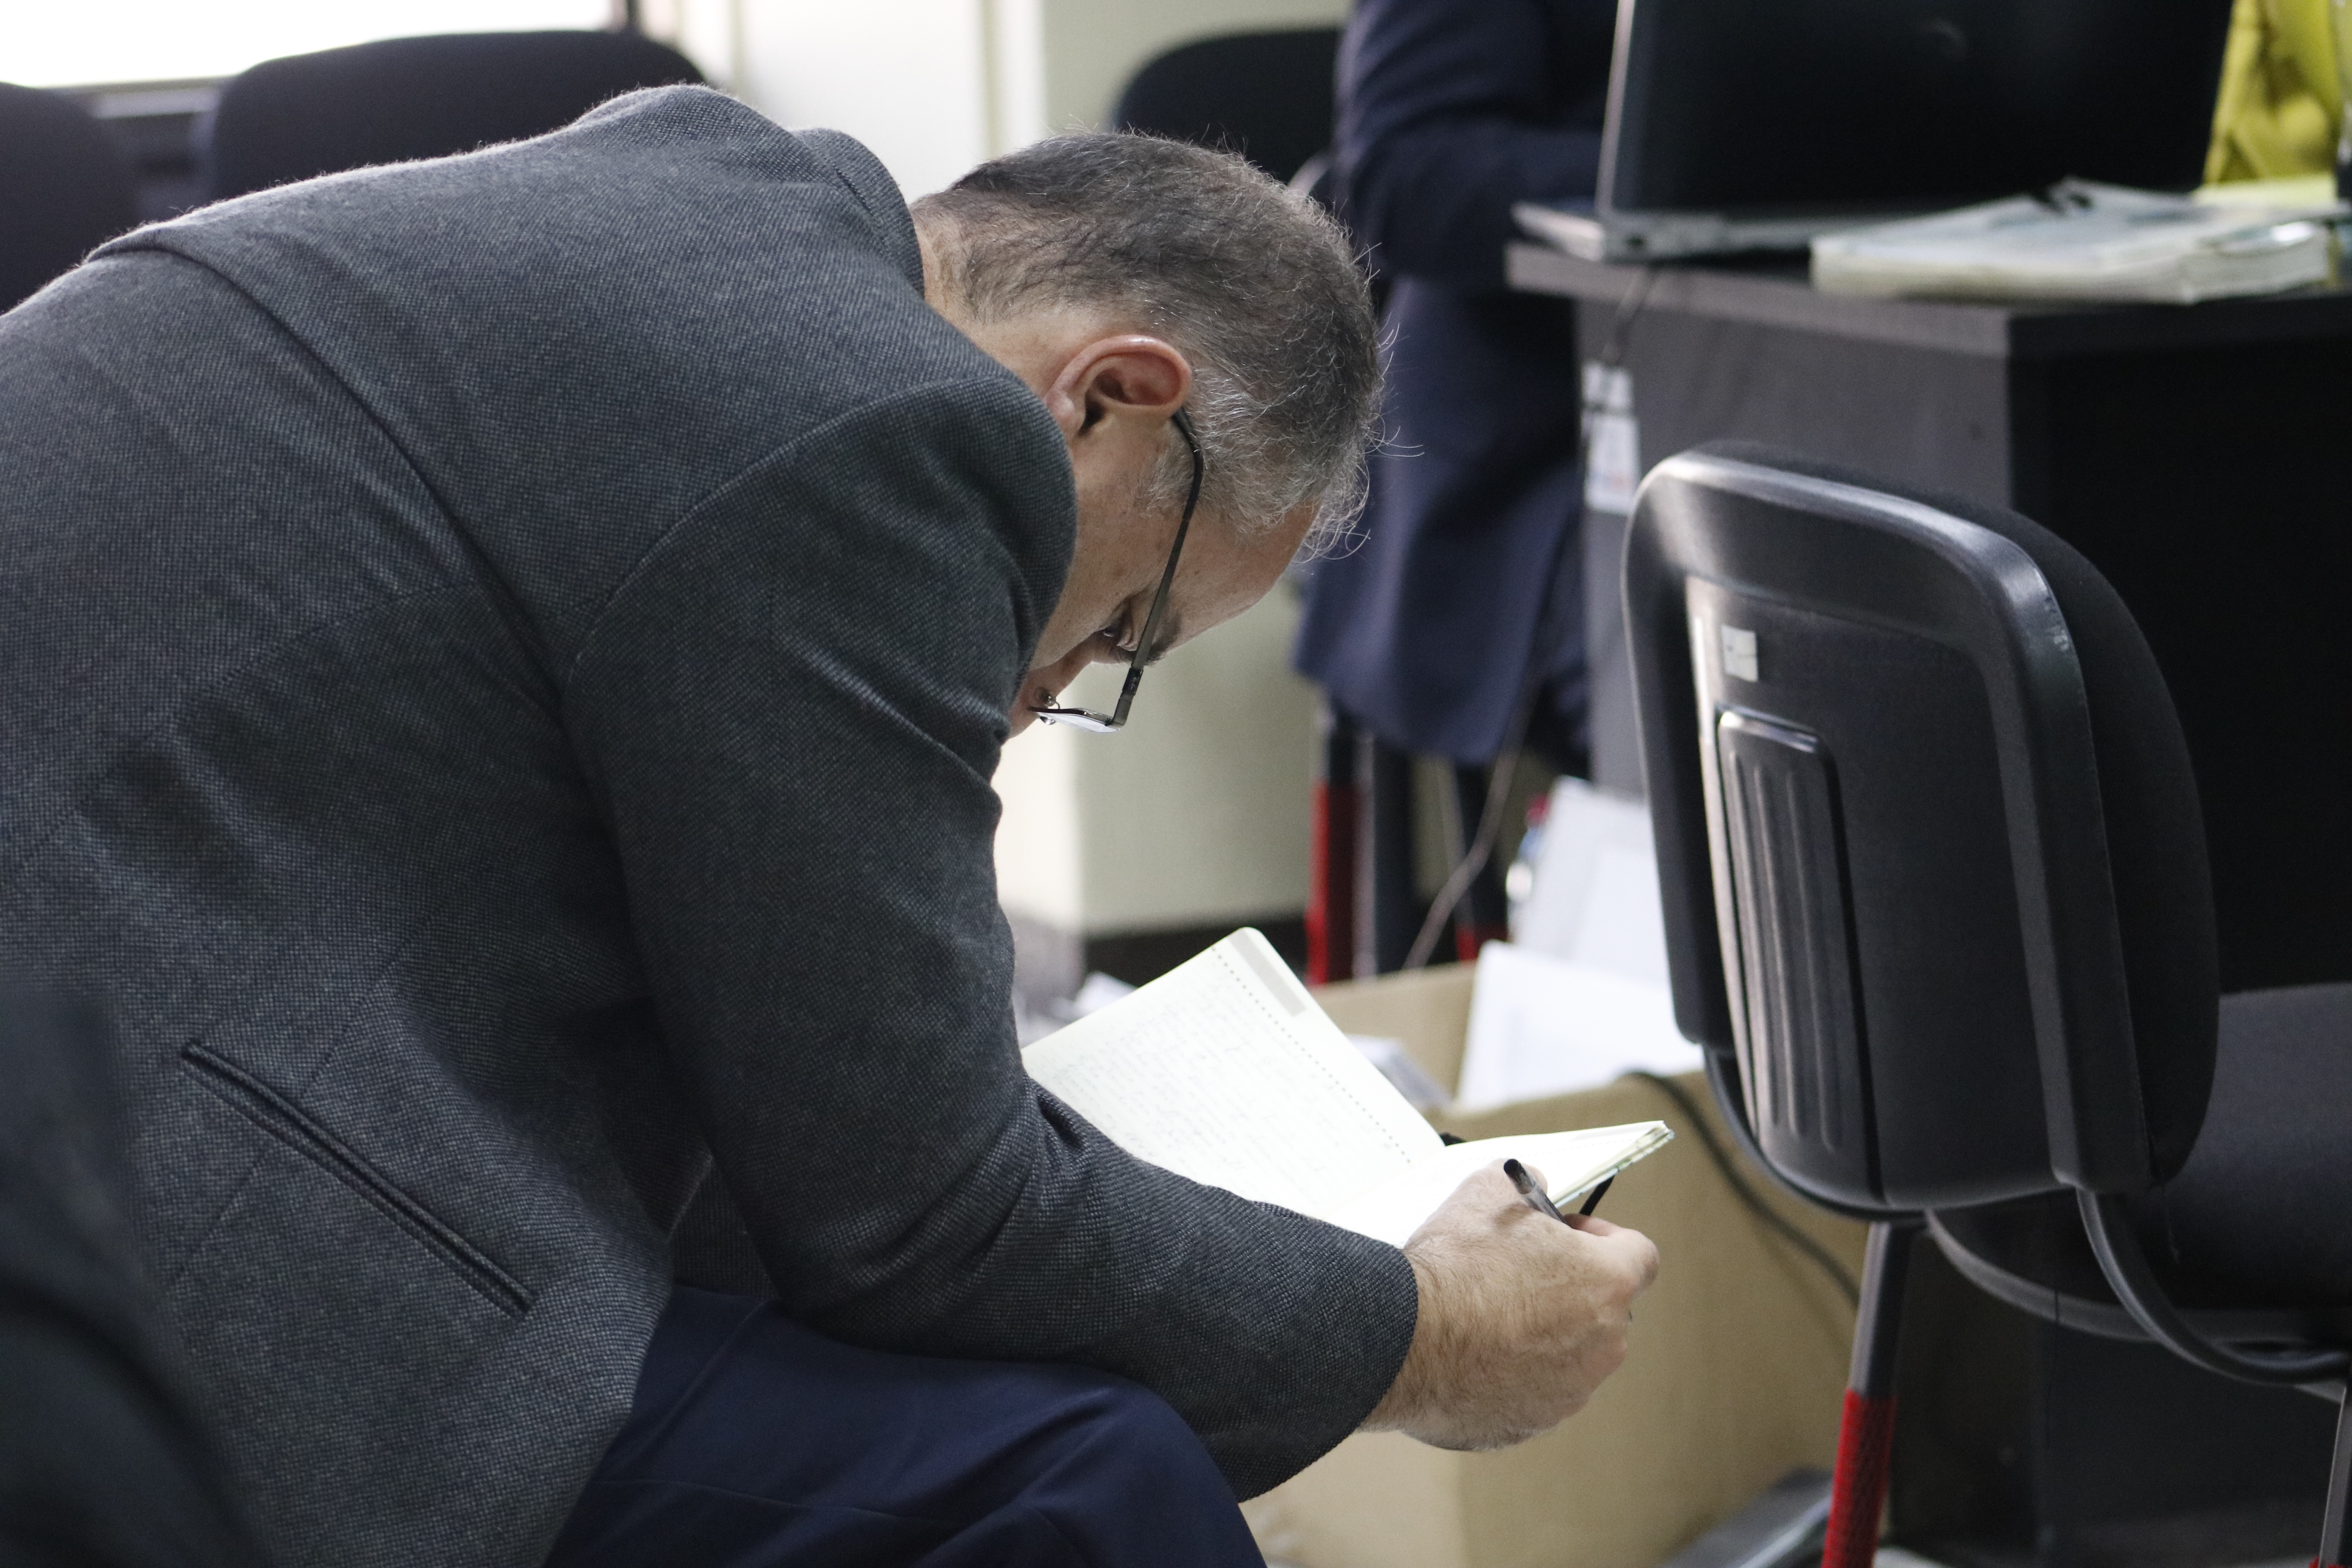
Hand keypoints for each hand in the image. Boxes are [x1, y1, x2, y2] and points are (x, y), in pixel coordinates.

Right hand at [1359, 1160, 1659, 1449]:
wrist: (1401, 1341)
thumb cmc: (1451, 1268)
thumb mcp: (1488, 1191)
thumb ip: (1526, 1183)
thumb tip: (1533, 1185)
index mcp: (1606, 1285)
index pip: (1640, 1256)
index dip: (1606, 1238)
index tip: (1571, 1235)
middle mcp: (1602, 1345)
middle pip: (1603, 1309)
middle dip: (1569, 1288)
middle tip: (1520, 1271)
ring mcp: (1569, 1392)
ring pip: (1570, 1355)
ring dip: (1542, 1334)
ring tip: (1486, 1314)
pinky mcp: (1532, 1423)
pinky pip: (1534, 1390)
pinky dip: (1513, 1373)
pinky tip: (1471, 1353)